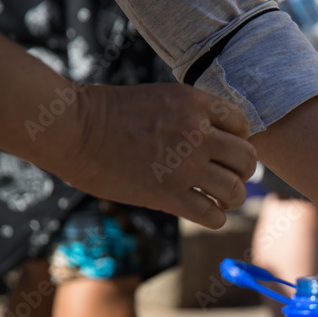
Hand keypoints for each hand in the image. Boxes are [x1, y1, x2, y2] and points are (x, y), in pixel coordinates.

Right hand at [59, 84, 256, 228]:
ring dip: (231, 198)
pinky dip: (214, 217)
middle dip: (241, 171)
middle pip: (246, 159)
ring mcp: (184, 165)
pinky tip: (204, 211)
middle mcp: (196, 133)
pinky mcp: (169, 195)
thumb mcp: (161, 99)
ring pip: (235, 190)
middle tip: (227, 177)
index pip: (243, 125)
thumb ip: (193, 117)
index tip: (224, 150)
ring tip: (218, 198)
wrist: (71, 129)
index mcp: (194, 103)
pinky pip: (213, 215)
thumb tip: (223, 144)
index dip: (239, 140)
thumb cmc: (110, 113)